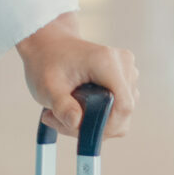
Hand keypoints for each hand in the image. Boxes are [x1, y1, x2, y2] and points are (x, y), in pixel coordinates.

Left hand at [18, 12, 138, 139]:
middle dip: (95, 126)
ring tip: (64, 113)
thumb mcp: (47, 87)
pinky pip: (119, 106)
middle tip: (61, 122)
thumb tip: (76, 123)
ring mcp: (127, 70)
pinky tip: (76, 108)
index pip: (124, 106)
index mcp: (107, 62)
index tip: (81, 131)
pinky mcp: (124, 77)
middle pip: (123, 112)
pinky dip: (99, 114)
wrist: (47, 44)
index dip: (108, 126)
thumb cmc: (46, 62)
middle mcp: (123, 65)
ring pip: (121, 112)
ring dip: (96, 121)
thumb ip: (61, 106)